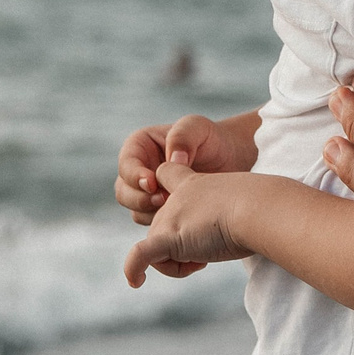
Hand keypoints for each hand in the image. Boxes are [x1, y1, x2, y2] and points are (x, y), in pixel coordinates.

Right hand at [117, 112, 253, 223]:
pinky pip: (153, 226)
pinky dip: (164, 227)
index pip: (126, 164)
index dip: (134, 176)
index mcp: (140, 147)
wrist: (230, 160)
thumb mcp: (197, 127)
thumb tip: (173, 161)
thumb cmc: (210, 138)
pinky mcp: (160, 213)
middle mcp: (139, 172)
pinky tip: (184, 222)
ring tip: (176, 209)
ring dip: (152, 214)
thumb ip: (182, 137)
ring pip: (136, 211)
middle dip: (140, 199)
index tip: (152, 183)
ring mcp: (148, 195)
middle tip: (164, 199)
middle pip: (124, 192)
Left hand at [122, 160, 248, 285]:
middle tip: (214, 246)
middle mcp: (176, 198)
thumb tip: (252, 227)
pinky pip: (142, 255)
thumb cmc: (262, 207)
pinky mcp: (169, 238)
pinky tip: (135, 281)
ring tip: (208, 256)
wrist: (259, 209)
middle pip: (163, 230)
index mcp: (193, 183)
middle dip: (183, 249)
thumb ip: (234, 212)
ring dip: (182, 263)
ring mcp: (170, 217)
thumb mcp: (245, 202)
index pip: (167, 179)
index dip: (173, 202)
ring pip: (160, 251)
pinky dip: (134, 269)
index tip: (191, 219)